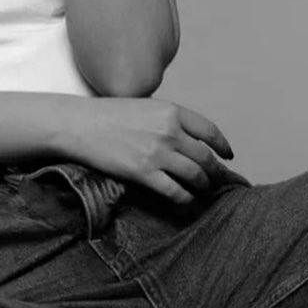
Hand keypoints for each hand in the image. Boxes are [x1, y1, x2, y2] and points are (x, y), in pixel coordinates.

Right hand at [67, 96, 252, 205]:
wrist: (79, 124)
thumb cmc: (108, 115)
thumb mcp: (145, 106)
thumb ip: (167, 119)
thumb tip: (184, 137)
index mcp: (172, 111)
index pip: (209, 131)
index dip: (222, 146)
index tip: (227, 156)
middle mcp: (170, 131)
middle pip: (206, 156)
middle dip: (216, 172)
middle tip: (219, 180)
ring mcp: (158, 153)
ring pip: (195, 175)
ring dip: (204, 186)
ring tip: (204, 191)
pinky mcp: (144, 173)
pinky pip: (175, 191)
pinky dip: (186, 199)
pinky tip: (187, 201)